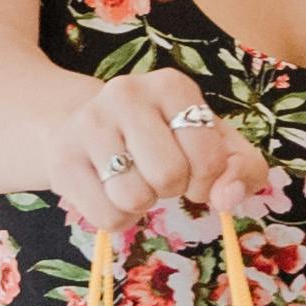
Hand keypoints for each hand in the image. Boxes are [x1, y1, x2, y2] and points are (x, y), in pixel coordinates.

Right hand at [50, 69, 257, 247]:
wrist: (87, 127)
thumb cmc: (165, 138)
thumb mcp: (215, 144)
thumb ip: (242, 169)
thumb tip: (228, 198)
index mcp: (171, 85)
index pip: (208, 156)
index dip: (207, 179)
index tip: (194, 171)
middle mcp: (126, 93)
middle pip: (169, 176)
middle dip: (172, 188)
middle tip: (160, 174)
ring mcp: (88, 123)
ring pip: (134, 198)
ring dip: (143, 204)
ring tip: (135, 179)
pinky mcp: (63, 158)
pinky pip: (106, 217)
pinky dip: (118, 219)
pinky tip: (111, 192)